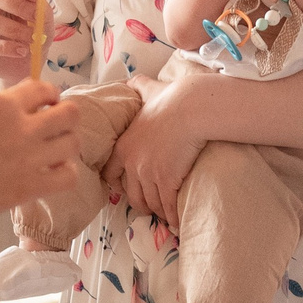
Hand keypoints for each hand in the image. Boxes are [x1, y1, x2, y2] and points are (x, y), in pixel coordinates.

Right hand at [0, 79, 78, 230]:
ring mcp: (27, 159)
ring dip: (66, 146)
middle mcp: (20, 127)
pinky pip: (68, 177)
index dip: (49, 96)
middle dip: (65, 118)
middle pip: (70, 114)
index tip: (46, 105)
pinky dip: (63, 174)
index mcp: (0, 105)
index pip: (44, 88)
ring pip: (73, 144)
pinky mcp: (28, 188)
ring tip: (53, 153)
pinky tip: (50, 175)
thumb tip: (15, 110)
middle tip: (55, 128)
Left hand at [104, 81, 206, 227]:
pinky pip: (168, 206)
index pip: (111, 173)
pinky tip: (178, 222)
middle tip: (151, 207)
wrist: (191, 108)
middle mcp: (133, 163)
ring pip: (151, 203)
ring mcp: (149, 174)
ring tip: (167, 217)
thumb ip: (138, 87)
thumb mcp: (148, 90)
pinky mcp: (168, 181)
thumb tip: (133, 80)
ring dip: (160, 212)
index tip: (127, 189)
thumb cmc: (172, 98)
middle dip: (141, 204)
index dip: (119, 183)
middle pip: (131, 195)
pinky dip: (173, 216)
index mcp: (124, 146)